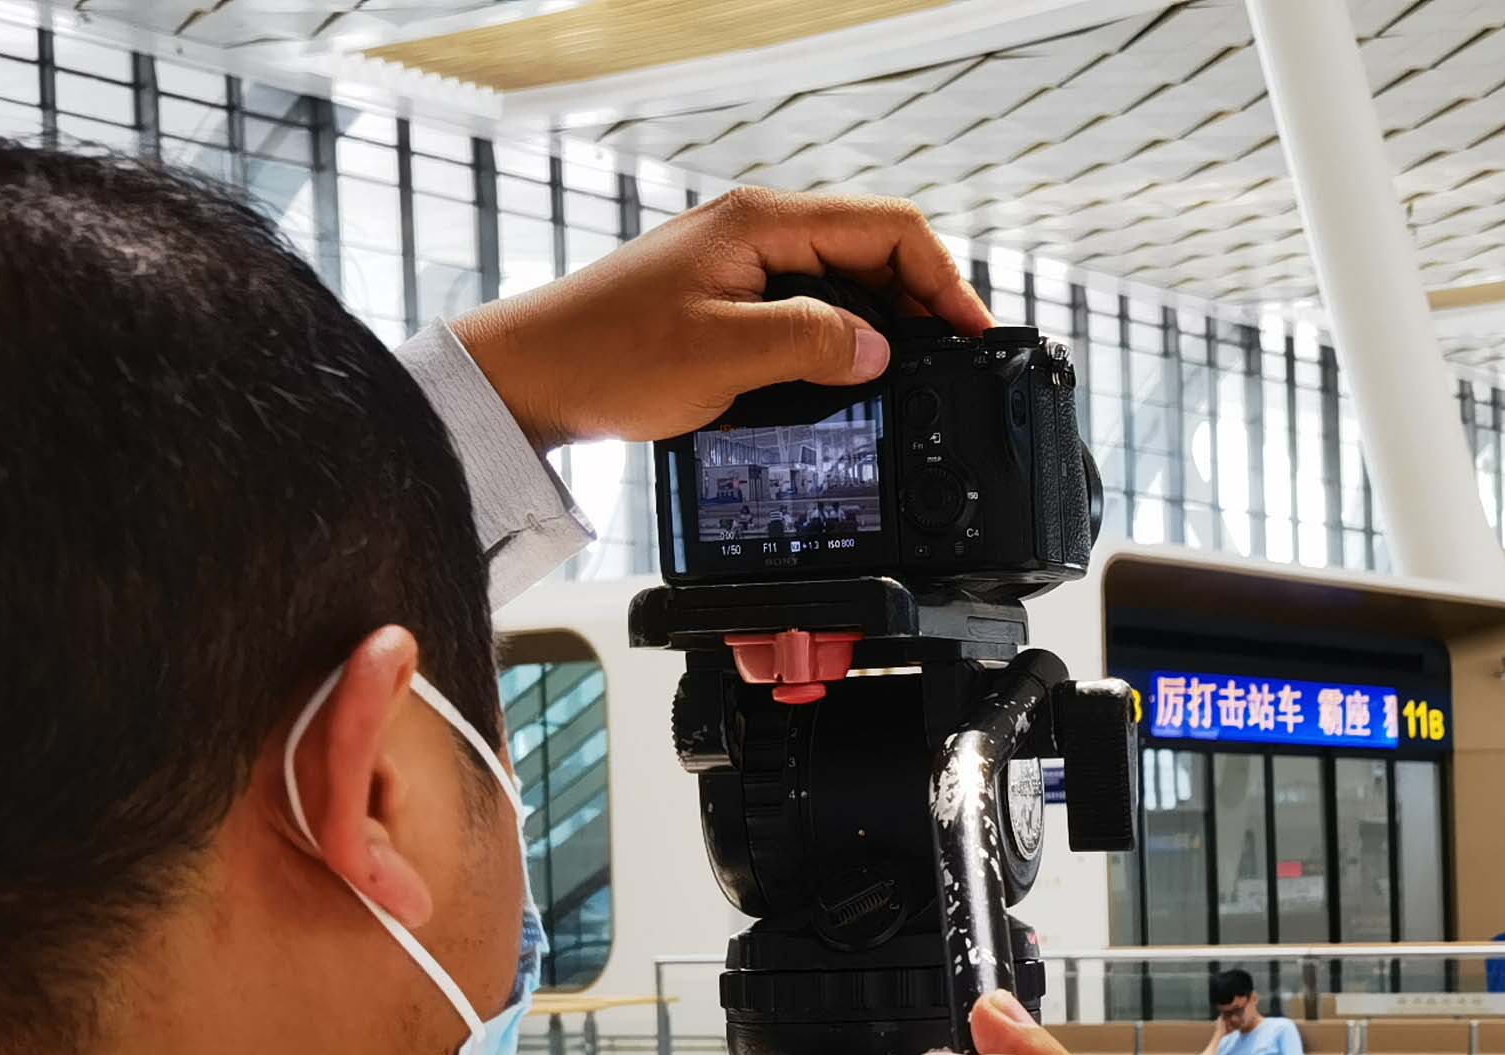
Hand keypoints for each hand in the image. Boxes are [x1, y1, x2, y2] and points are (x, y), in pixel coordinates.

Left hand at [448, 186, 994, 449]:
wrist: (533, 374)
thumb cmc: (607, 355)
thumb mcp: (723, 354)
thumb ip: (811, 343)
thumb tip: (880, 351)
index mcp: (764, 223)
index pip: (890, 227)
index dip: (944, 280)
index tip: (971, 334)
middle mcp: (759, 230)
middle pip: (876, 251)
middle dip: (921, 306)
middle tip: (949, 368)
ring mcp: (744, 262)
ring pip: (846, 282)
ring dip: (881, 326)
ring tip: (907, 380)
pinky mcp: (731, 297)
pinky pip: (810, 307)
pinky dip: (840, 339)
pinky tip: (847, 380)